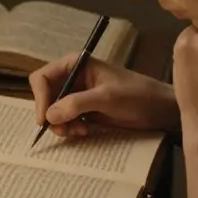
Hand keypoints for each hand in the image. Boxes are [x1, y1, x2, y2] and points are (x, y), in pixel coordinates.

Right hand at [28, 52, 179, 136]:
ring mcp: (77, 95)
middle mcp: (72, 78)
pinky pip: (65, 120)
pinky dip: (69, 129)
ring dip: (61, 125)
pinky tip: (84, 132)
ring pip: (53, 112)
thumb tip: (49, 116)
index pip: (42, 78)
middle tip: (63, 130)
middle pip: (45, 96)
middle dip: (51, 115)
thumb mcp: (106, 97)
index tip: (44, 119)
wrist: (159, 110)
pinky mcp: (83, 111)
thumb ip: (77, 104)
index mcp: (74, 64)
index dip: (39, 98)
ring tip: (78, 132)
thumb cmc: (136, 95)